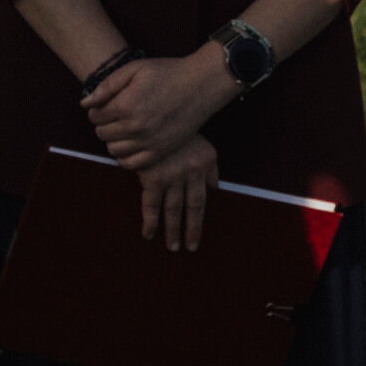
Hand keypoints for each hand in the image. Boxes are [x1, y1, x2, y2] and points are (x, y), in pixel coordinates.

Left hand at [84, 47, 238, 168]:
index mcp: (126, 105)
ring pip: (113, 150)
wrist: (201, 85)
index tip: (107, 103)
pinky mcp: (160, 152)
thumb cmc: (167, 73)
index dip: (97, 108)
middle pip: (102, 134)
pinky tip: (130, 143)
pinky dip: (124, 156)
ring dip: (113, 139)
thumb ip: (107, 86)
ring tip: (123, 127)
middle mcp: (135, 127)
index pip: (95, 116)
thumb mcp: (134, 69)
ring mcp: (148, 142)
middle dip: (103, 123)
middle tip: (115, 114)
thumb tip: (85, 104)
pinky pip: (131, 164)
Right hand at [136, 135, 217, 251]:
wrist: (155, 117)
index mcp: (205, 165)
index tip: (202, 233)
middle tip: (190, 248)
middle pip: (193, 209)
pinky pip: (151, 205)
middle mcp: (190, 173)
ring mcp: (171, 177)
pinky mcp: (152, 178)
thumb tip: (216, 192)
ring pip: (173, 210)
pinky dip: (150, 221)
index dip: (203, 218)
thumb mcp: (203, 147)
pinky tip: (148, 234)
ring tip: (172, 247)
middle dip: (192, 230)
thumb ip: (211, 170)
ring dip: (173, 230)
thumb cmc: (181, 134)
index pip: (207, 197)